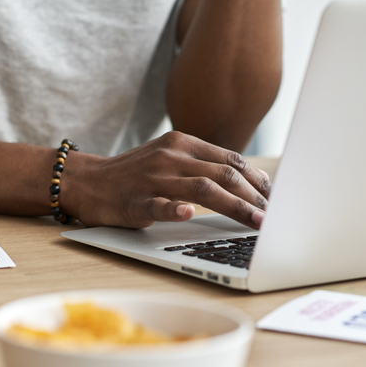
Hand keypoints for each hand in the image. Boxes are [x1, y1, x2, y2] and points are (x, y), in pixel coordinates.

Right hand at [59, 132, 270, 229]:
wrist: (87, 181)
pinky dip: (174, 209)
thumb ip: (202, 165)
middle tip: (276, 218)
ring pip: (202, 189)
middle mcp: (170, 157)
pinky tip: (187, 214)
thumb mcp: (169, 158)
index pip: (231, 160)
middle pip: (224, 174)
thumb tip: (248, 182)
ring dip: (235, 207)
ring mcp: (153, 178)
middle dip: (256, 198)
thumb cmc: (134, 174)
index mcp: (182, 143)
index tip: (278, 199)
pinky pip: (157, 204)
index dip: (259, 181)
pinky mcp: (135, 200)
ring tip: (257, 223)